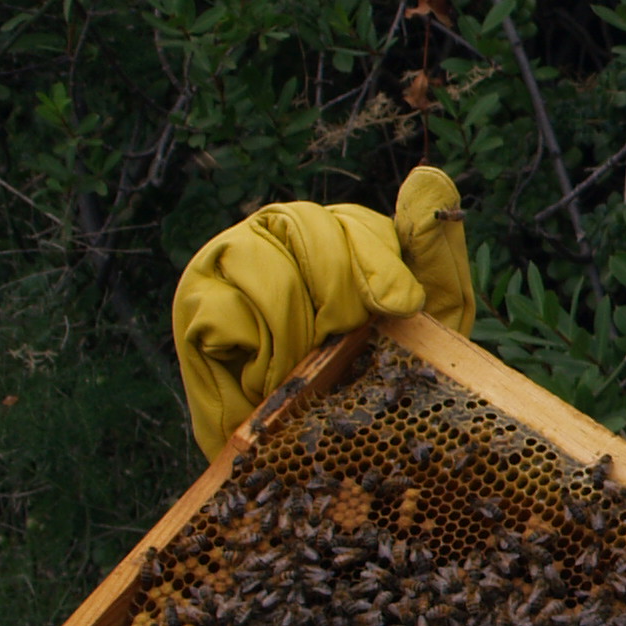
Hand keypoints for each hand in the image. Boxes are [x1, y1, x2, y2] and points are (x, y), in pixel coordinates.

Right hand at [170, 166, 474, 457]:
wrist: (329, 448)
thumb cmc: (382, 374)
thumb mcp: (430, 316)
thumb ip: (431, 249)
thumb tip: (429, 177)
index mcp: (334, 230)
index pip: (355, 224)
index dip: (380, 265)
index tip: (401, 307)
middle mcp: (278, 234)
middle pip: (308, 235)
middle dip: (340, 298)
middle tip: (346, 343)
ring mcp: (230, 266)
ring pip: (266, 270)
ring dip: (298, 329)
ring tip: (308, 366)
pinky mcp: (195, 308)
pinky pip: (222, 312)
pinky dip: (256, 352)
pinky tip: (269, 379)